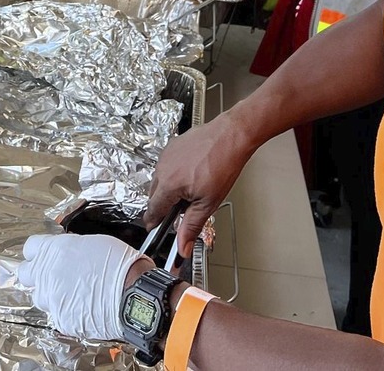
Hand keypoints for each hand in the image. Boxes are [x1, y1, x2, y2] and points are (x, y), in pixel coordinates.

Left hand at [18, 232, 141, 339]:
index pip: (30, 247)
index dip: (37, 252)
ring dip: (50, 295)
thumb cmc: (119, 265)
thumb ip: (70, 249)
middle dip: (36, 275)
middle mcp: (47, 274)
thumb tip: (67, 254)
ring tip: (70, 294)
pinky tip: (82, 308)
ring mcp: (52, 299)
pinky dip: (67, 312)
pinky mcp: (61, 319)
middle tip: (51, 276)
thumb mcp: (93, 243)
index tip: (42, 254)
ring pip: (40, 297)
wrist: (131, 293)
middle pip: (26, 274)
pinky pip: (57, 315)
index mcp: (54, 250)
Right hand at [146, 110, 256, 256]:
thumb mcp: (208, 203)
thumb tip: (182, 247)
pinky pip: (167, 165)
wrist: (231, 136)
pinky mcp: (173, 145)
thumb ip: (191, 226)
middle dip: (164, 205)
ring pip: (160, 179)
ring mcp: (166, 154)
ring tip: (192, 189)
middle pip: (155, 195)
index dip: (153, 222)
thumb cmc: (222, 165)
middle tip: (182, 210)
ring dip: (170, 188)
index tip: (153, 228)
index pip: (153, 210)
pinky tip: (192, 174)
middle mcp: (162, 168)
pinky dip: (174, 173)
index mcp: (168, 185)